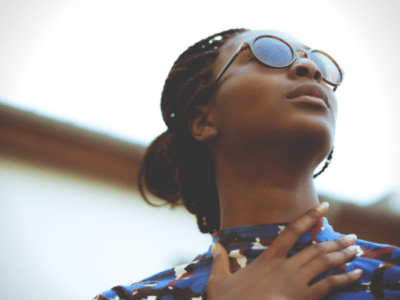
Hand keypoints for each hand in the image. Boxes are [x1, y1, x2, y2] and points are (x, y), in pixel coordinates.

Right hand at [206, 202, 361, 299]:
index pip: (291, 231)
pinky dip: (344, 279)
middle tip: (352, 236)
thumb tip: (214, 245)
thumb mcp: (218, 280)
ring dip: (342, 255)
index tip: (324, 206)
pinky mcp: (302, 299)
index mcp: (268, 259)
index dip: (309, 217)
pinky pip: (328, 286)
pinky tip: (356, 274)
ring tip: (356, 249)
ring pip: (324, 264)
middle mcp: (285, 267)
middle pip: (315, 248)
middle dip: (336, 241)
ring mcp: (295, 283)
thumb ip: (219, 261)